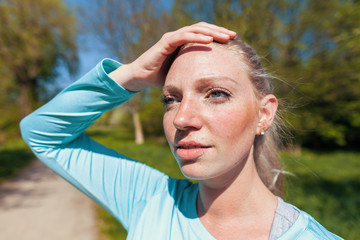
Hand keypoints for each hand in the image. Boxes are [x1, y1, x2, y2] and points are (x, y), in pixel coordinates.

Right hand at [109, 22, 235, 91]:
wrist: (140, 78)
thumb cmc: (161, 76)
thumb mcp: (182, 72)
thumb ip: (194, 70)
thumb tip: (212, 79)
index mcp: (184, 42)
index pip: (204, 33)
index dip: (218, 34)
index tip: (233, 40)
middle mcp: (179, 36)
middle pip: (202, 28)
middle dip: (219, 31)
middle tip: (233, 35)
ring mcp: (172, 37)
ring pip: (195, 29)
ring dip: (212, 32)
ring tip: (226, 37)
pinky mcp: (166, 42)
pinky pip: (184, 37)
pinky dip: (197, 37)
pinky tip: (209, 41)